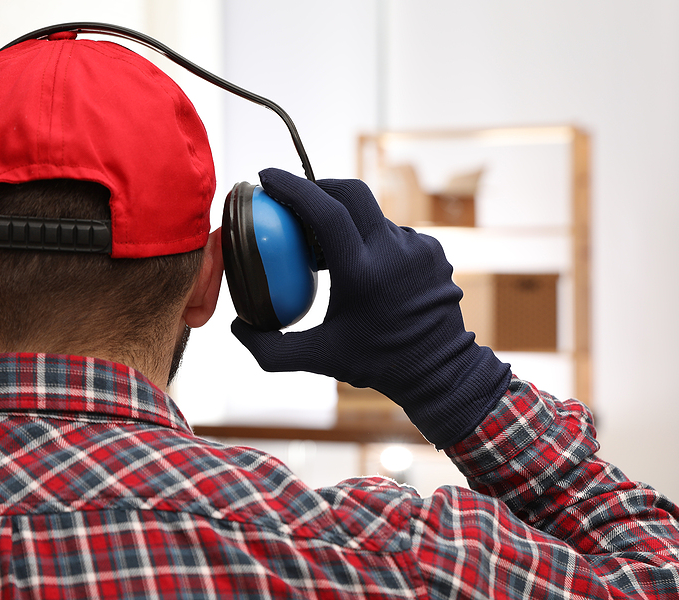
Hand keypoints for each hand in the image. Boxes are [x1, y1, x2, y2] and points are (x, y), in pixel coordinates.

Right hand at [231, 168, 509, 447]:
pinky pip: (394, 234)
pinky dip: (373, 241)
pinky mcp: (433, 252)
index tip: (266, 176)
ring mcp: (418, 247)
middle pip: (351, 192)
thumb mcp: (318, 358)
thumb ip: (269, 347)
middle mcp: (394, 250)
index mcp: (363, 271)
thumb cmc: (377, 364)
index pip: (324, 208)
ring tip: (329, 246)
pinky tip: (364, 266)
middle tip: (295, 199)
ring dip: (348, 221)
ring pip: (373, 216)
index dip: (292, 185)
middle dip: (319, 186)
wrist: (441, 371)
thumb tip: (238, 326)